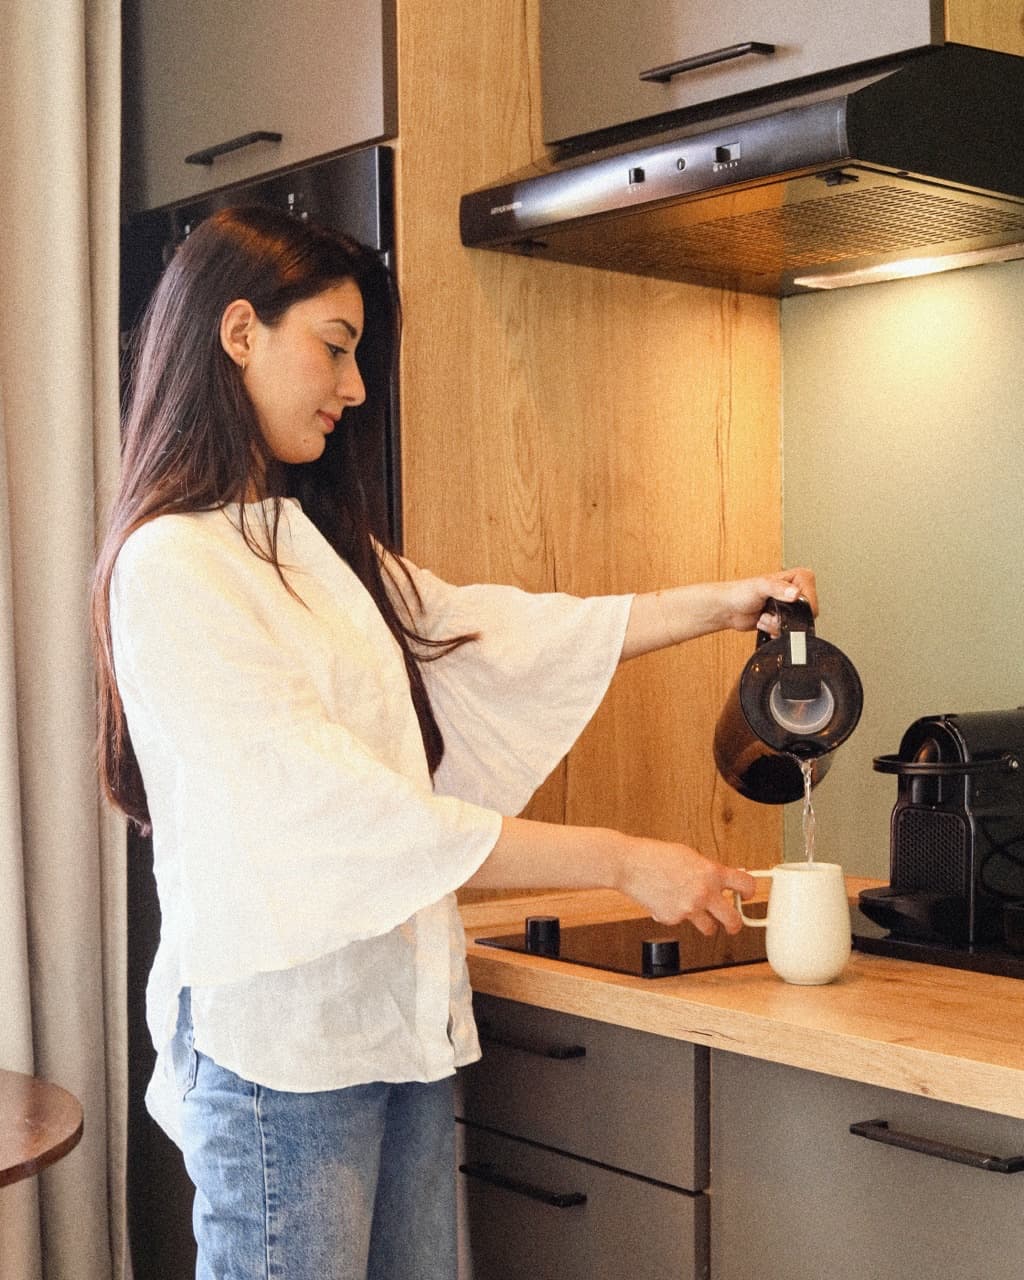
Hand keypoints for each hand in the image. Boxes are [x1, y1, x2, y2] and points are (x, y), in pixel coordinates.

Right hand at [618, 839, 757, 935]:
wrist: (629, 865)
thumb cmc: (655, 856)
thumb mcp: (689, 856)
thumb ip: (707, 870)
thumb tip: (722, 879)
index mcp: (711, 872)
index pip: (746, 884)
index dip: (751, 892)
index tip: (748, 895)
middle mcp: (704, 893)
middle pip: (734, 920)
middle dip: (735, 925)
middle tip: (733, 924)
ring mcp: (688, 909)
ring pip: (709, 928)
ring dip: (706, 923)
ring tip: (696, 912)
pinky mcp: (673, 919)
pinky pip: (682, 922)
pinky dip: (677, 915)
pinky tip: (667, 901)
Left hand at [716, 567, 817, 634]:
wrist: (728, 609)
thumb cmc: (740, 593)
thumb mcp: (760, 586)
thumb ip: (778, 588)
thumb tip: (795, 593)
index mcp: (798, 577)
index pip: (812, 598)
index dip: (799, 607)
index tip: (785, 606)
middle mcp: (797, 591)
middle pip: (806, 615)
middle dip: (785, 618)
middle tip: (771, 609)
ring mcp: (791, 606)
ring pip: (796, 626)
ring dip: (777, 625)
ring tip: (765, 615)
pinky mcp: (784, 619)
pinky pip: (788, 632)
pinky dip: (774, 631)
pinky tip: (764, 622)